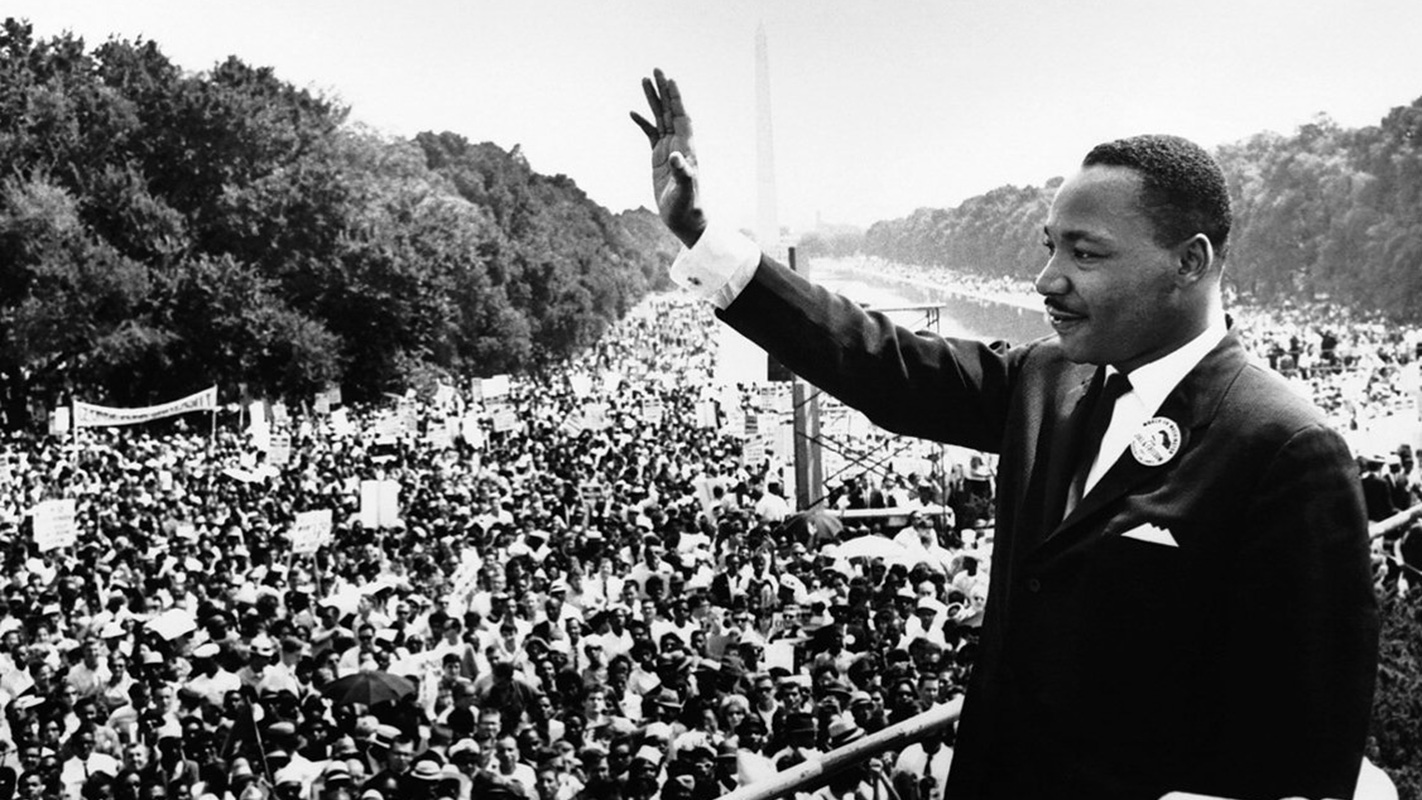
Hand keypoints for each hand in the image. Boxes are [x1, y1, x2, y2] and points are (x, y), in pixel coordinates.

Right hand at [631, 69, 705, 247]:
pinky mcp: (659, 158)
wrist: (686, 220)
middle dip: (663, 91)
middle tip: (655, 69)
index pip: (682, 116)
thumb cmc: (688, 207)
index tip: (670, 80)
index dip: (676, 98)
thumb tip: (675, 157)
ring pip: (660, 119)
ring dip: (653, 100)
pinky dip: (642, 122)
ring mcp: (668, 150)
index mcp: (687, 148)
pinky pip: (650, 134)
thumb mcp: (685, 191)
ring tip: (644, 80)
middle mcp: (679, 144)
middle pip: (671, 111)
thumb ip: (682, 173)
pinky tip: (633, 113)